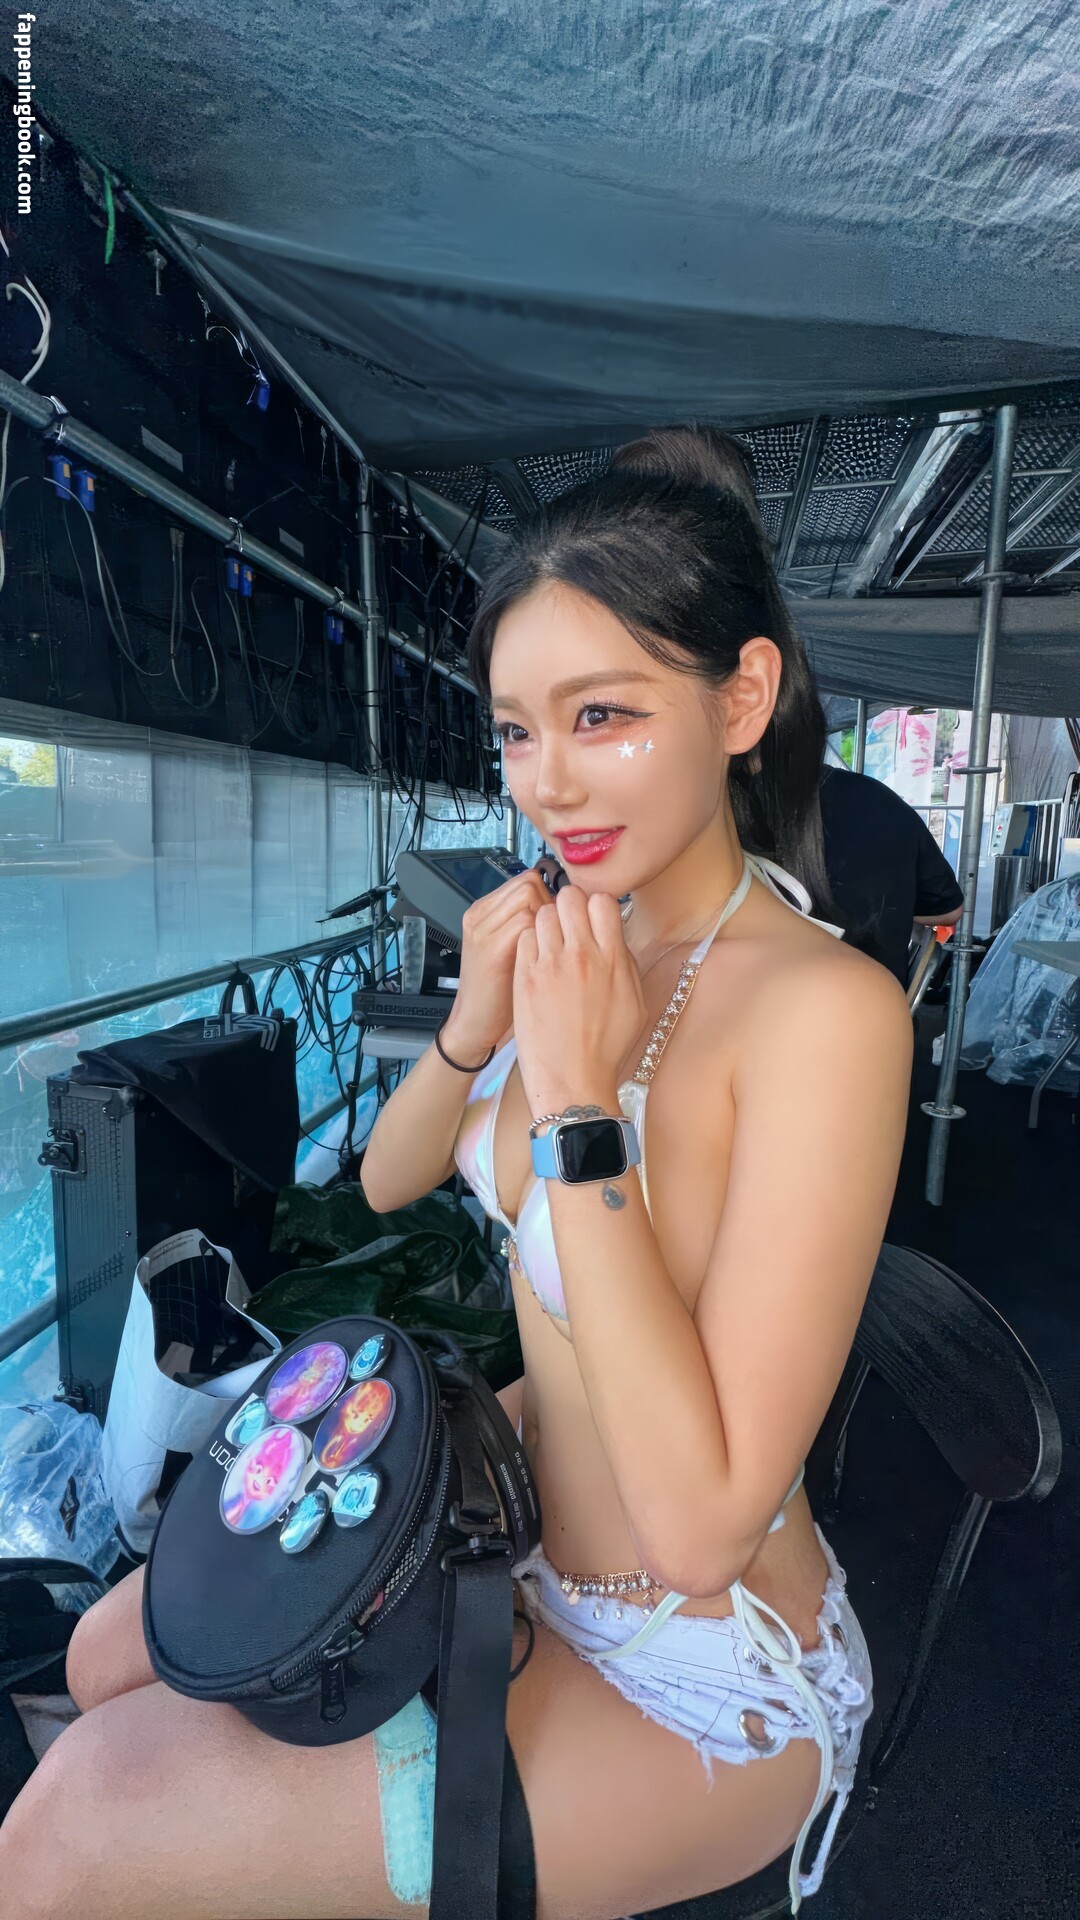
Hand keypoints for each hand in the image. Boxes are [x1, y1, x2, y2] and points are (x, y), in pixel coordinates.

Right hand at [440, 866, 553, 1060]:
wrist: (475, 1024)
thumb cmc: (502, 990)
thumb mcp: (513, 948)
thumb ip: (530, 924)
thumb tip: (567, 908)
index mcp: (486, 910)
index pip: (527, 880)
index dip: (550, 897)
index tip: (561, 923)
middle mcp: (481, 914)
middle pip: (529, 883)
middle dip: (552, 905)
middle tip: (559, 935)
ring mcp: (483, 929)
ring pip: (529, 897)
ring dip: (549, 919)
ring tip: (552, 947)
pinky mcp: (491, 948)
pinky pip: (526, 922)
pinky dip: (544, 936)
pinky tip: (548, 958)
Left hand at [512, 884, 646, 1117]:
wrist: (573, 1082)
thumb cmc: (604, 1050)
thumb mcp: (635, 1005)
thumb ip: (625, 964)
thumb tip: (615, 939)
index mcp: (613, 959)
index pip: (602, 901)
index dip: (596, 906)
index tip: (592, 919)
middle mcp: (582, 955)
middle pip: (570, 898)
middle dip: (569, 906)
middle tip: (568, 925)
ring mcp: (550, 965)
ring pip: (543, 913)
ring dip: (548, 923)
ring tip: (550, 945)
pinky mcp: (524, 977)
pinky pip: (524, 938)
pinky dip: (530, 943)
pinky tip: (536, 962)